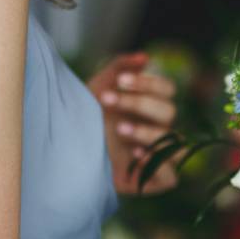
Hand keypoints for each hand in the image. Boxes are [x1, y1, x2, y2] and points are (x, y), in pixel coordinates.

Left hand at [88, 53, 177, 193]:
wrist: (65, 151)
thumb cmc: (84, 118)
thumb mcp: (97, 88)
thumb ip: (119, 67)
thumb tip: (145, 57)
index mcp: (150, 107)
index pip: (168, 90)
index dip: (148, 83)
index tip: (119, 82)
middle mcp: (157, 129)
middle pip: (169, 112)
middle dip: (138, 103)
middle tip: (106, 100)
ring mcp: (155, 155)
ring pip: (174, 144)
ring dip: (148, 133)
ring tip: (119, 129)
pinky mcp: (149, 180)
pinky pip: (170, 177)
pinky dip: (157, 165)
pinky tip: (135, 156)